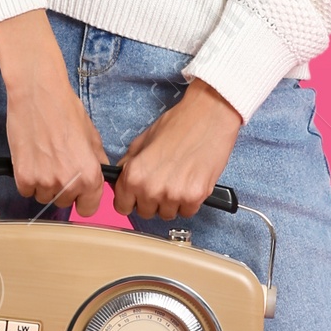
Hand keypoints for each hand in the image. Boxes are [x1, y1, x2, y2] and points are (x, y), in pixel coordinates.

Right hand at [0, 9, 106, 215]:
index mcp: (90, 176)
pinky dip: (28, 180)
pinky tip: (31, 160)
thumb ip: (97, 161)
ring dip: (44, 185)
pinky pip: (26, 191)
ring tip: (43, 160)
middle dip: (63, 189)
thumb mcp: (92, 136)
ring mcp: (44, 182)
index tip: (79, 191)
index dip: (83, 199)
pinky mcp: (23, 177)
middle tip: (58, 165)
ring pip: (44, 198)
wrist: (38, 96)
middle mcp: (68, 184)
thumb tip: (102, 178)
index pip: (88, 209)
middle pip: (64, 203)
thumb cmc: (66, 111)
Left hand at [112, 79, 242, 220]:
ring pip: (167, 214)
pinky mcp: (195, 197)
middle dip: (151, 201)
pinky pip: (188, 211)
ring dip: (171, 202)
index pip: (122, 206)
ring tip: (179, 180)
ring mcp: (174, 195)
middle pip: (145, 212)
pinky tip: (191, 182)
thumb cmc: (178, 124)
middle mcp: (151, 189)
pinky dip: (189, 201)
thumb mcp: (143, 140)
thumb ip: (129, 162)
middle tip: (163, 182)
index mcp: (134, 175)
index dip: (130, 199)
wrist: (209, 116)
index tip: (137, 195)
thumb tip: (121, 177)